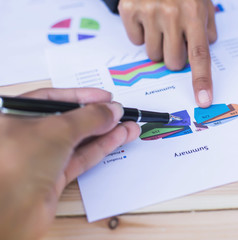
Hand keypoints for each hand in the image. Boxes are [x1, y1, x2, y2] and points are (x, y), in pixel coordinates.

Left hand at [0, 88, 139, 239]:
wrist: (11, 212)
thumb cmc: (17, 164)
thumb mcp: (58, 128)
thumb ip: (89, 116)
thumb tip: (111, 110)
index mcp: (13, 116)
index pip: (52, 98)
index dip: (81, 95)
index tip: (104, 96)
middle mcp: (25, 135)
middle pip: (68, 120)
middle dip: (97, 116)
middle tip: (119, 112)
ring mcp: (39, 157)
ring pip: (78, 140)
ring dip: (105, 132)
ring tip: (128, 126)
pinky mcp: (53, 176)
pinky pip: (80, 157)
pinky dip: (100, 148)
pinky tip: (117, 138)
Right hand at [119, 0, 216, 107]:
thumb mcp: (202, 0)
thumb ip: (207, 25)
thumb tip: (204, 49)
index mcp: (193, 13)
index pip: (199, 55)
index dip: (201, 80)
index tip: (203, 100)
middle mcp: (171, 14)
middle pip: (172, 62)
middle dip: (174, 55)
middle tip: (174, 36)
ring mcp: (148, 12)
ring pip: (152, 56)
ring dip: (157, 45)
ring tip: (159, 22)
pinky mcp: (128, 10)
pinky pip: (136, 41)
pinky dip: (141, 33)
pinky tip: (146, 16)